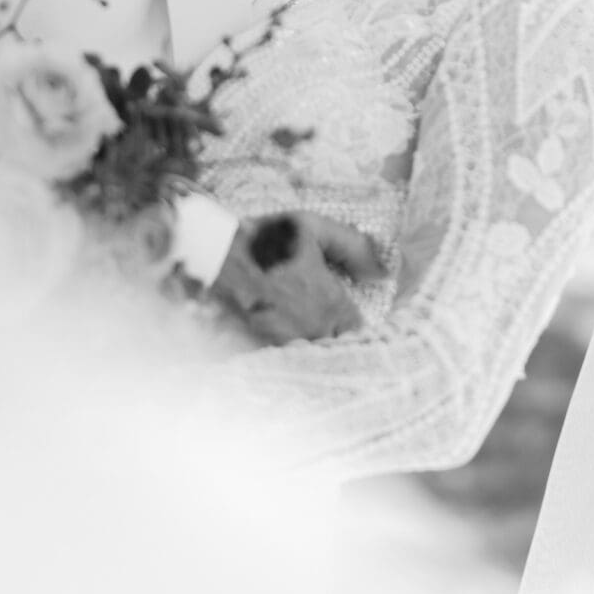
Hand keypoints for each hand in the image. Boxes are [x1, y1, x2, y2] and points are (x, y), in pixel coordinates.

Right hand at [211, 211, 383, 343]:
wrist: (212, 259)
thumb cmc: (264, 241)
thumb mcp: (312, 229)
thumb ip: (353, 248)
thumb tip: (381, 272)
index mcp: (332, 305)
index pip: (357, 332)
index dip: (351, 325)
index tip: (345, 318)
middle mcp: (314, 332)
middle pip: (335, 349)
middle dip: (334, 340)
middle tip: (323, 326)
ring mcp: (286, 345)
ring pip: (311, 358)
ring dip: (312, 350)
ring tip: (303, 336)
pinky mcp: (261, 352)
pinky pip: (283, 363)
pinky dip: (285, 358)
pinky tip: (281, 344)